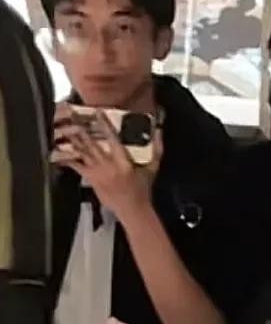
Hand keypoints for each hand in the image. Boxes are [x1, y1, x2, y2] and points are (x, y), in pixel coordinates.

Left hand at [53, 105, 159, 221]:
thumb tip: (159, 130)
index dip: (104, 125)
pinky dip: (67, 158)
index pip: (113, 139)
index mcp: (124, 162)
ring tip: (64, 126)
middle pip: (92, 144)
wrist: (133, 210)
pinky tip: (59, 150)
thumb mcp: (153, 168)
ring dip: (73, 139)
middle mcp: (108, 166)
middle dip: (81, 129)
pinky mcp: (91, 179)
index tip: (97, 112)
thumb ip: (157, 148)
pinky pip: (76, 166)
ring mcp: (98, 173)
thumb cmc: (143, 189)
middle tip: (72, 115)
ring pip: (82, 152)